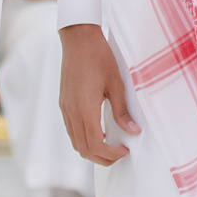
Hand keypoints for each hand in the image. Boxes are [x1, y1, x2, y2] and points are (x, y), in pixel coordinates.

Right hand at [60, 23, 139, 164]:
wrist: (78, 39)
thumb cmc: (99, 57)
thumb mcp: (116, 84)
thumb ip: (122, 111)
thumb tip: (133, 131)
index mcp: (85, 108)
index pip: (95, 144)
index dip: (110, 154)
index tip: (124, 151)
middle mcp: (72, 112)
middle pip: (83, 148)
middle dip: (101, 158)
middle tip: (119, 154)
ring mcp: (65, 108)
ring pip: (75, 141)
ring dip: (91, 150)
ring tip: (110, 146)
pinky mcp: (64, 103)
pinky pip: (71, 130)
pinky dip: (84, 138)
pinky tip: (98, 132)